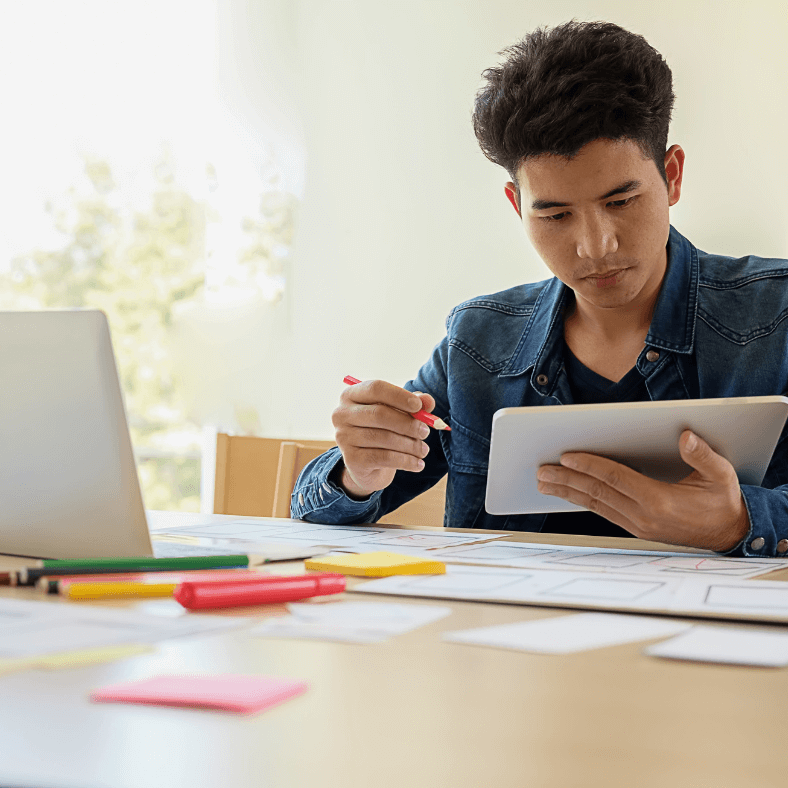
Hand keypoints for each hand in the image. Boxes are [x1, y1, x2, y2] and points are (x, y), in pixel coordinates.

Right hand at [332, 379, 433, 497]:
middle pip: (380, 414)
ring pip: (384, 438)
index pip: (375, 388)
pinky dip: (406, 461)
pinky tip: (418, 464)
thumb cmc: (383, 430)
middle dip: (408, 423)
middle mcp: (342, 414)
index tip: (419, 406)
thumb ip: (415, 405)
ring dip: (410, 445)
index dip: (399, 396)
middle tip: (426, 431)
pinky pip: (384, 458)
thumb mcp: (399, 413)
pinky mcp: (351, 459)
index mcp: (351, 395)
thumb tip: (428, 401)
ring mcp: (343, 437)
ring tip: (423, 450)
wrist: (367, 465)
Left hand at [536, 430, 749, 551]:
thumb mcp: (722, 476)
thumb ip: (703, 456)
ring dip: (567, 492)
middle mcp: (643, 517)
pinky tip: (568, 492)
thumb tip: (685, 436)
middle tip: (541, 471)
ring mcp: (637, 525)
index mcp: (660, 502)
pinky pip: (602, 511)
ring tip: (544, 482)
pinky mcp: (636, 528)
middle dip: (566, 480)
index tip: (566, 456)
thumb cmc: (723, 502)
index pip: (616, 479)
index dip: (589, 466)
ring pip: (594, 505)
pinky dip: (582, 500)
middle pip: (597, 493)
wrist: (731, 534)